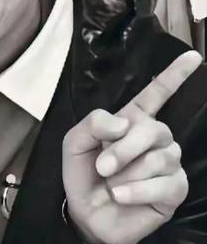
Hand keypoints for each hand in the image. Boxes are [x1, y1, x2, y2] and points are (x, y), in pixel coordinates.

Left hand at [62, 50, 201, 243]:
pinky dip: (137, 191)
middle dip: (123, 148)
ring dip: (128, 172)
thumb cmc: (83, 173)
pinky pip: (164, 184)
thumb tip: (124, 122)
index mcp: (132, 120)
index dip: (175, 74)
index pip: (157, 93)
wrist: (86, 213)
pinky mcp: (174, 190)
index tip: (194, 57)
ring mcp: (168, 164)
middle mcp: (155, 138)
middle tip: (102, 166)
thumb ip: (93, 123)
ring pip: (159, 157)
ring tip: (112, 184)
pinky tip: (122, 195)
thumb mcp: (76, 141)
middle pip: (152, 129)